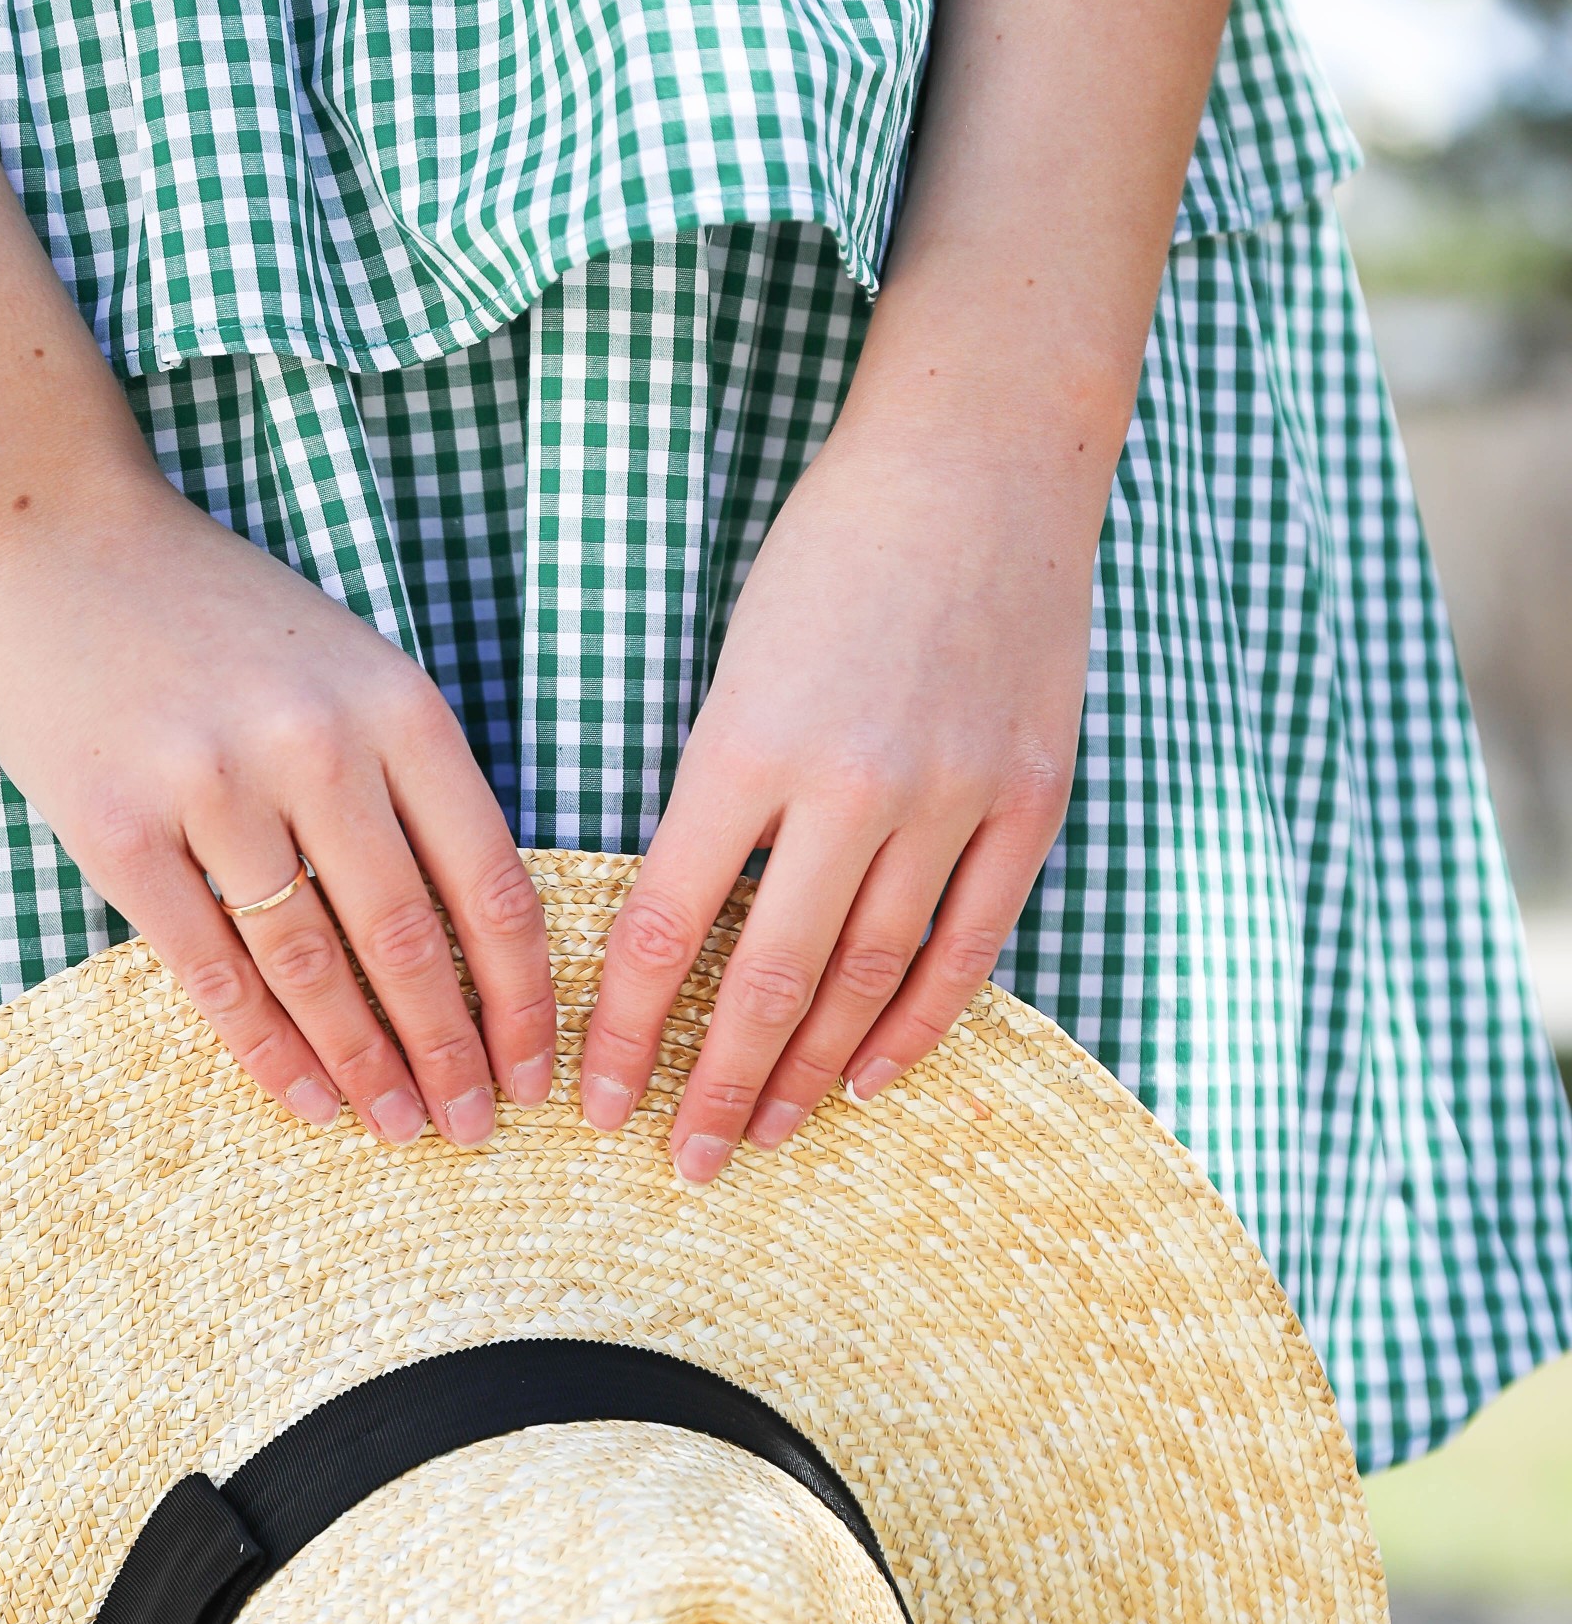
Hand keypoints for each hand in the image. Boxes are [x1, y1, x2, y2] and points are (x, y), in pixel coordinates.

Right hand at [0, 463, 556, 1144]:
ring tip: (398, 1128)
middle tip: (474, 1129)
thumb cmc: (218, 619)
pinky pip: (211, 968)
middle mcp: (316, 748)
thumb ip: (409, 782)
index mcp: (398, 707)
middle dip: (451, 1052)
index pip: (489, 880)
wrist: (50, 539)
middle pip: (408, 939)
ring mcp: (212, 789)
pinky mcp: (118, 831)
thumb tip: (474, 942)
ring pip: (313, 966)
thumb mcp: (350, 667)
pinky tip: (307, 1098)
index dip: (521, 994)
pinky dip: (266, 1047)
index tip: (536, 1069)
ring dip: (364, 1064)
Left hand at [577, 392, 1089, 1180]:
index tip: (595, 1101)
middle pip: (771, 979)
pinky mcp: (1028, 800)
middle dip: (717, 1085)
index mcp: (748, 744)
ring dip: (810, 1073)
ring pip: (869, 978)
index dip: (628, 1029)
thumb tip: (680, 927)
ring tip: (764, 1134)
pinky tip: (871, 1077)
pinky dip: (916, 1024)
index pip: (664, 925)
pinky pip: (966, 946)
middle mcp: (851, 784)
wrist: (982, 460)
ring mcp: (951, 798)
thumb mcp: (736, 664)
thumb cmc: (833, 552)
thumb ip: (717, 796)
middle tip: (682, 1162)